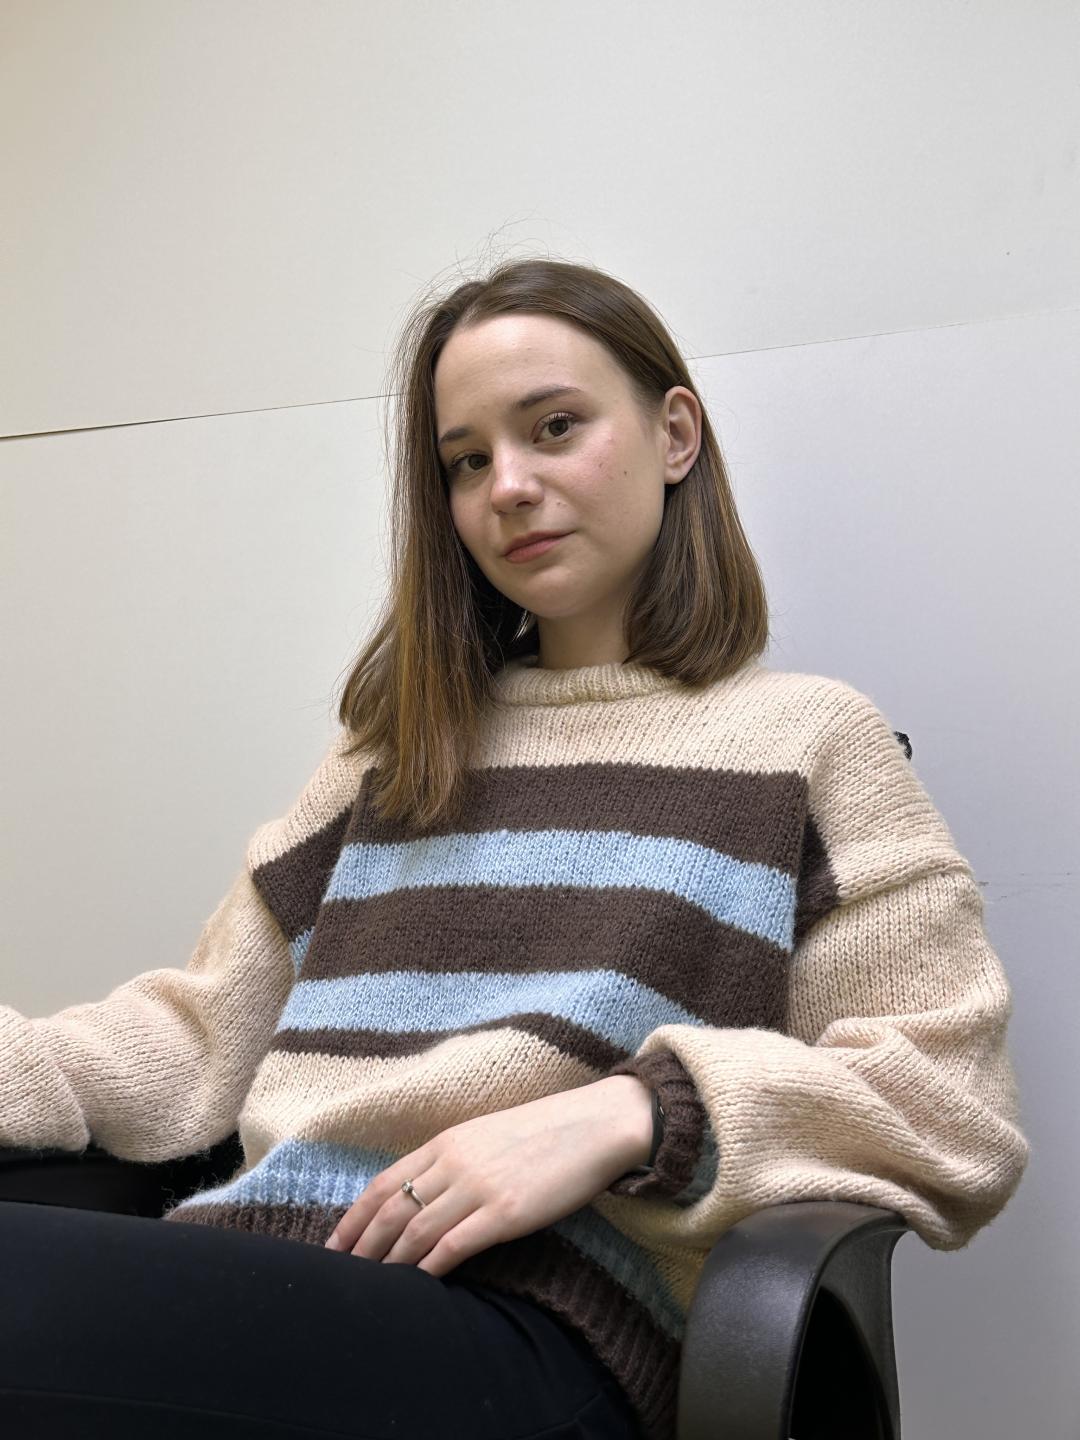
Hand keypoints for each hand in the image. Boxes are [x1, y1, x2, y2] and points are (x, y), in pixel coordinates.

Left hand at [321, 1076, 651, 1276]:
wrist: (594, 1126)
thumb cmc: (543, 1133)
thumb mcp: (486, 1138)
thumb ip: (452, 1162)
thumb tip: (422, 1197)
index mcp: (446, 1142)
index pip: (383, 1184)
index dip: (352, 1219)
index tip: (332, 1248)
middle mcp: (454, 1163)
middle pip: (391, 1211)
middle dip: (360, 1248)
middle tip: (338, 1278)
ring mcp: (479, 1187)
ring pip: (416, 1231)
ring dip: (388, 1264)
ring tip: (369, 1291)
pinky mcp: (505, 1212)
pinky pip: (454, 1246)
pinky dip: (427, 1269)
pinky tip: (415, 1287)